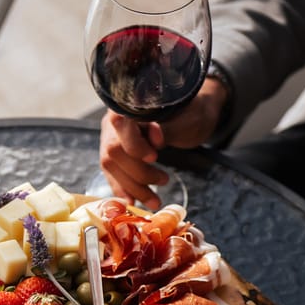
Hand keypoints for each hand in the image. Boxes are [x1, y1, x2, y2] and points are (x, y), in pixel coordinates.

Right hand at [99, 79, 228, 208]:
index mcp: (130, 102)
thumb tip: (155, 140)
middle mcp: (115, 119)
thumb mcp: (185, 119)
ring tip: (155, 200)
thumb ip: (167, 128)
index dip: (134, 144)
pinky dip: (123, 189)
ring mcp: (112, 136)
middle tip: (164, 181)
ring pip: (111, 166)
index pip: (120, 124)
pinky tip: (133, 202)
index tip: (154, 157)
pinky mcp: (116, 152)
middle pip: (113, 151)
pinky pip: (113, 173)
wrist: (193, 115)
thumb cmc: (191, 113)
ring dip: (132, 187)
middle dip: (138, 174)